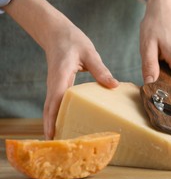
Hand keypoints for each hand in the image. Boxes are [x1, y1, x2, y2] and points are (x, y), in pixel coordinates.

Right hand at [4, 0, 118, 138]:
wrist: (57, 32)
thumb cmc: (72, 41)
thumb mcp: (89, 53)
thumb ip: (101, 70)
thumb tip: (113, 85)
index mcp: (61, 76)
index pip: (55, 101)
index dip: (53, 119)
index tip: (53, 135)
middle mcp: (54, 83)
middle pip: (49, 110)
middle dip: (52, 127)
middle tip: (59, 146)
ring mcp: (54, 85)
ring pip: (51, 108)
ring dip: (54, 123)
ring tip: (62, 140)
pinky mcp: (58, 85)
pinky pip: (55, 103)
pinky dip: (57, 115)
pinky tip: (66, 122)